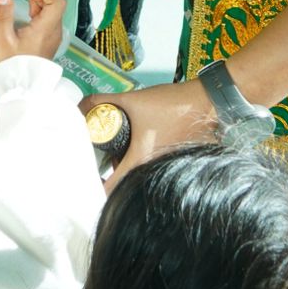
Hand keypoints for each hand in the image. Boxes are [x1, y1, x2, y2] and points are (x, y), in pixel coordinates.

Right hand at [0, 0, 67, 61]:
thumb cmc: (12, 62)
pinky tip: (30, 27)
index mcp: (46, 27)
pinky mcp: (54, 38)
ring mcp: (57, 34)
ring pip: (56, 9)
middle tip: (28, 10)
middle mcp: (56, 29)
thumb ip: (3, 14)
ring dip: (41, 7)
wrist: (23, 84)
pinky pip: (53, 19)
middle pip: (59, 1)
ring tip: (27, 19)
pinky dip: (42, 16)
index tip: (29, 2)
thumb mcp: (3, 38)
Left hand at [80, 81, 219, 189]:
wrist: (207, 103)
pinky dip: (141, 161)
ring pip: (138, 176)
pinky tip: (136, 143)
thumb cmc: (171, 105)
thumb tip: (80, 104)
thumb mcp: (132, 99)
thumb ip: (103, 100)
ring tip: (115, 147)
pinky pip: (152, 168)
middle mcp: (153, 172)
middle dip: (109, 171)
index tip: (82, 177)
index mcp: (140, 162)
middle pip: (124, 183)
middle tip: (96, 156)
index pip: (110, 188)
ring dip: (126, 165)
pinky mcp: (174, 163)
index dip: (93, 186)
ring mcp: (166, 169)